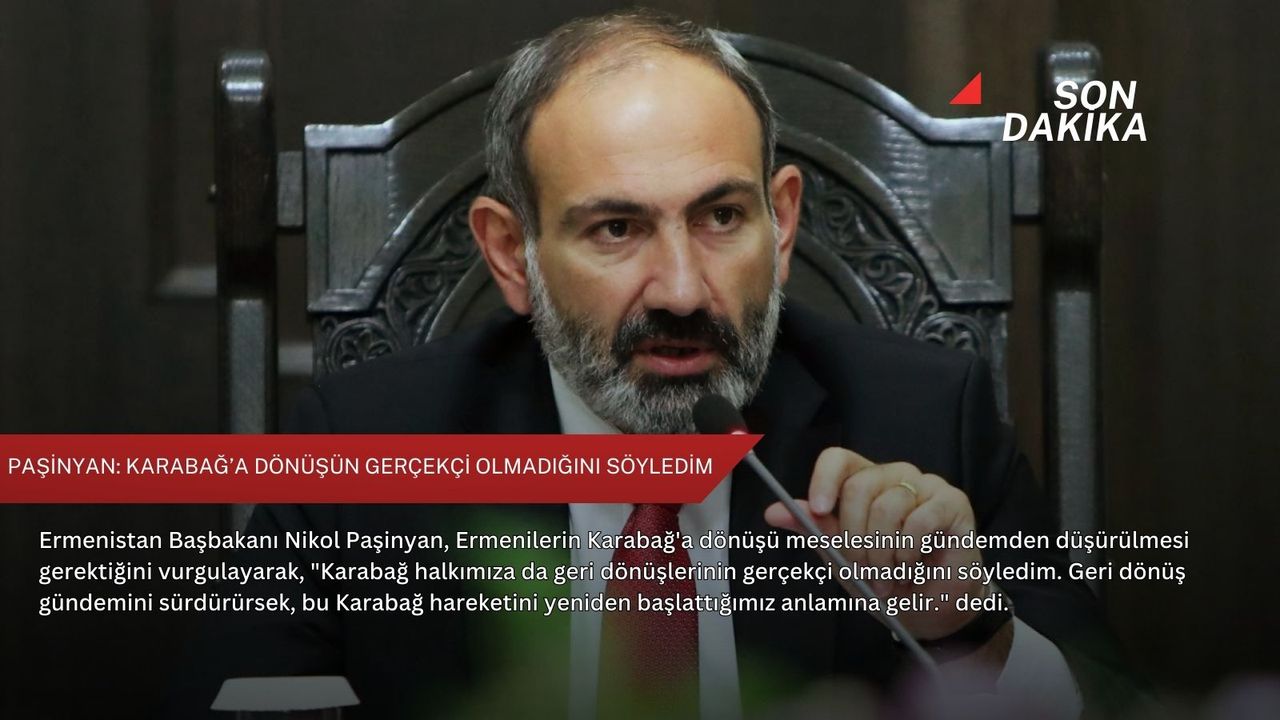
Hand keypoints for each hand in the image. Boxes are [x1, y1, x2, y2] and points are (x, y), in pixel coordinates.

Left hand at [763, 447, 987, 640]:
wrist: (933, 610)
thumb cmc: (890, 580)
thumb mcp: (842, 559)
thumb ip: (814, 531)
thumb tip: (773, 512)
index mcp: (864, 483)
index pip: (838, 460)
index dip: (824, 480)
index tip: (818, 510)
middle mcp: (894, 477)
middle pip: (858, 488)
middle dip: (854, 540)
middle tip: (862, 572)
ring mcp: (925, 486)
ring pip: (887, 507)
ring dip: (882, 555)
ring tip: (889, 578)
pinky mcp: (952, 502)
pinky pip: (919, 520)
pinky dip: (909, 552)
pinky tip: (911, 565)